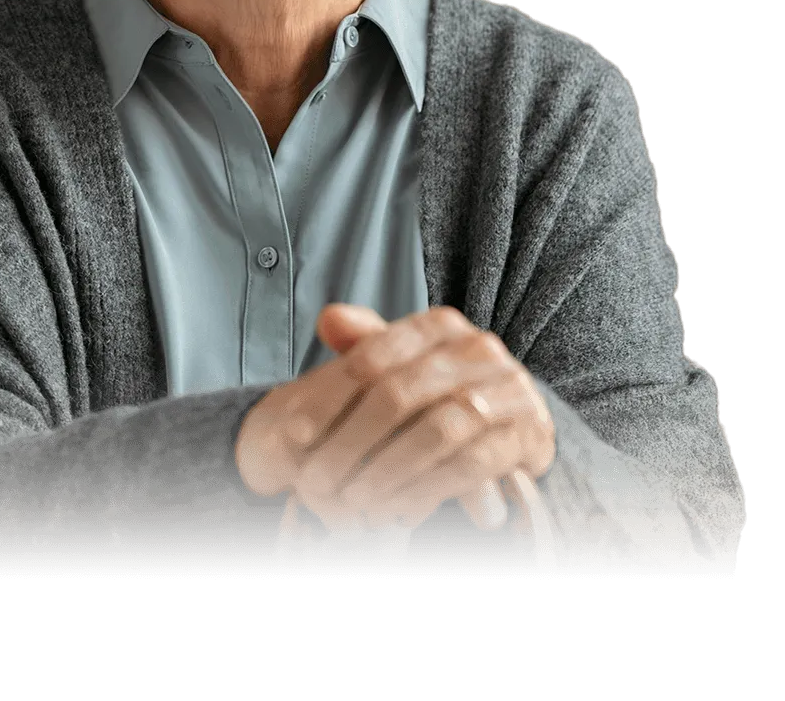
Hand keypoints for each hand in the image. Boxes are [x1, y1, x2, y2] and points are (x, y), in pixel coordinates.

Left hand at [236, 304, 554, 532]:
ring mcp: (506, 389)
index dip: (329, 396)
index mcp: (439, 325)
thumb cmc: (446, 385)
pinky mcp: (526, 431)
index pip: (372, 357)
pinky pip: (468, 464)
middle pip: (399, 394)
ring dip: (386, 468)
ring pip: (434, 431)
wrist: (521, 412)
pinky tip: (394, 505)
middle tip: (315, 478)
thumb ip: (366, 341)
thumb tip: (327, 318)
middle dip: (350, 441)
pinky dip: (426, 487)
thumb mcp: (407, 358)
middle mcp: (476, 349)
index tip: (296, 433)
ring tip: (351, 495)